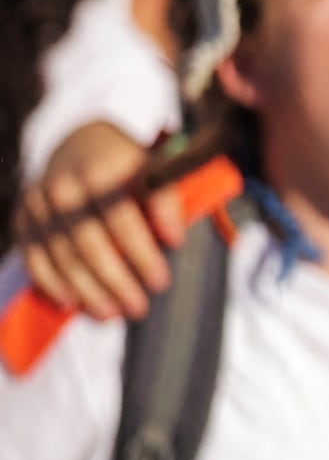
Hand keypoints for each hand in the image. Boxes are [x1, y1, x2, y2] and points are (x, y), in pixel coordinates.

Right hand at [13, 122, 175, 319]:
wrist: (80, 145)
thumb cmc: (127, 166)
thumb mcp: (153, 169)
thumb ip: (165, 199)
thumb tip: (173, 239)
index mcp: (101, 168)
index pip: (121, 217)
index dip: (141, 251)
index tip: (161, 280)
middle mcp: (65, 185)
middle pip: (89, 241)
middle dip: (115, 279)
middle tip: (139, 307)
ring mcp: (40, 202)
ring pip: (62, 254)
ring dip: (87, 289)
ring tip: (111, 314)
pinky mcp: (24, 218)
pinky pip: (33, 256)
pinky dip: (51, 282)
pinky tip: (71, 303)